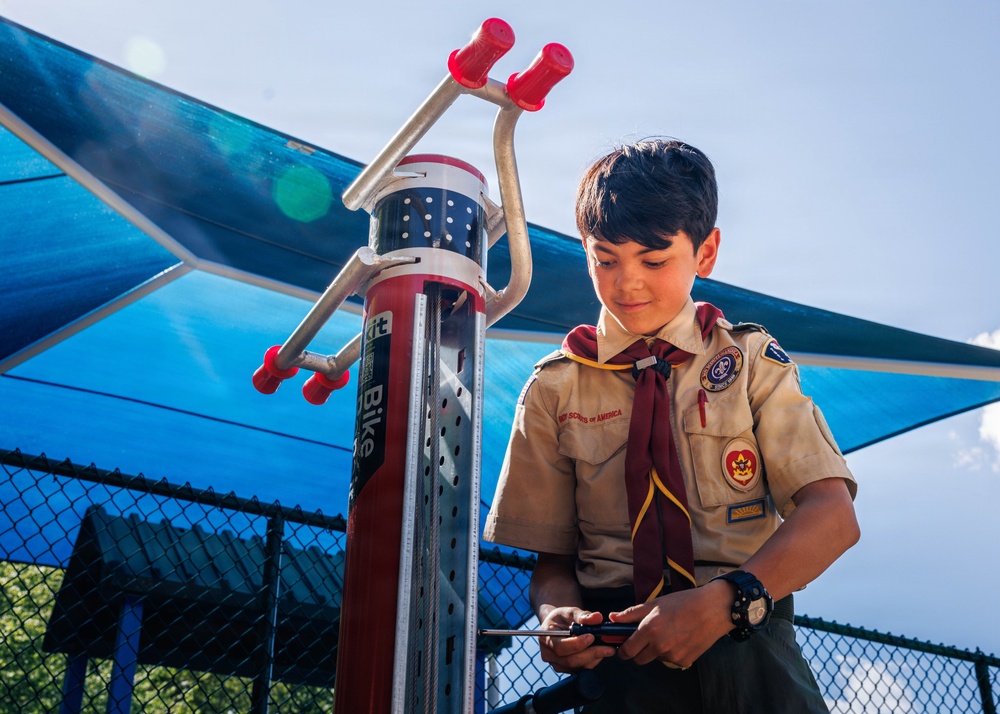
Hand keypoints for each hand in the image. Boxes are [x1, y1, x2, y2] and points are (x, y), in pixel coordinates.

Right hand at [537, 607, 616, 672]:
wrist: (557, 627)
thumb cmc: (561, 618)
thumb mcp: (569, 611)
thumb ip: (582, 615)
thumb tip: (597, 618)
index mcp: (545, 638)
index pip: (560, 646)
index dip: (577, 644)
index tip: (591, 637)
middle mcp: (549, 654)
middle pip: (570, 660)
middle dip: (592, 654)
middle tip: (608, 648)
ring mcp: (557, 664)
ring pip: (578, 666)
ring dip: (594, 658)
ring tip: (608, 649)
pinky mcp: (567, 669)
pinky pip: (581, 669)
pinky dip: (593, 661)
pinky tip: (600, 652)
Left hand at [609, 580, 732, 666]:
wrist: (713, 610)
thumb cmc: (683, 603)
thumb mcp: (655, 603)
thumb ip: (632, 614)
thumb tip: (613, 618)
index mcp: (650, 630)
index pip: (627, 651)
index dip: (623, 650)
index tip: (623, 646)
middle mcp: (660, 646)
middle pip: (639, 659)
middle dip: (638, 652)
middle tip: (644, 640)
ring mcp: (673, 656)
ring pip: (655, 659)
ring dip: (655, 651)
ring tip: (667, 634)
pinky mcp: (684, 661)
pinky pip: (670, 660)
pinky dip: (671, 653)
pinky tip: (679, 638)